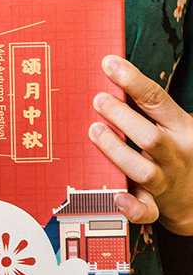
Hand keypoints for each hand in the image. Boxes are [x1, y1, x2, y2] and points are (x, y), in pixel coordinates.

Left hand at [88, 55, 192, 236]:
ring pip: (143, 170)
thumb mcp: (173, 126)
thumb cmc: (177, 153)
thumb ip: (147, 110)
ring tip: (94, 132)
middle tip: (97, 101)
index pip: (156, 100)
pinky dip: (130, 206)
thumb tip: (109, 82)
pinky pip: (144, 211)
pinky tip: (114, 196)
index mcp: (180, 128)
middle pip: (150, 136)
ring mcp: (166, 181)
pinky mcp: (156, 206)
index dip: (132, 80)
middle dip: (123, 118)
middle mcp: (175, 154)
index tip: (108, 64)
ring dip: (117, 152)